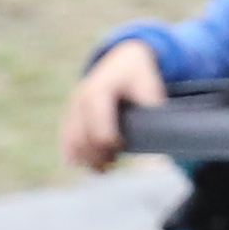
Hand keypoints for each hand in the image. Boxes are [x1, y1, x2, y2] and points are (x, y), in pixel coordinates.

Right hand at [60, 40, 165, 173]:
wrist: (122, 59)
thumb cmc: (139, 76)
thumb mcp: (150, 89)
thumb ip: (153, 115)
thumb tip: (162, 145)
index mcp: (100, 91)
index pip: (99, 126)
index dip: (109, 143)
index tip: (121, 150)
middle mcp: (81, 98)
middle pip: (82, 136)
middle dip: (95, 155)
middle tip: (110, 168)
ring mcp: (73, 105)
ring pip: (71, 137)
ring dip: (83, 156)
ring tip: (101, 170)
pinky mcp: (70, 112)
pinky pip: (65, 133)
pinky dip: (69, 150)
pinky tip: (76, 163)